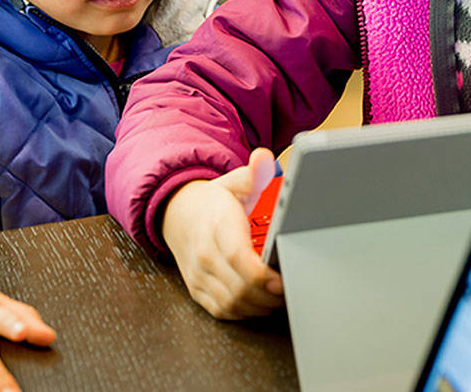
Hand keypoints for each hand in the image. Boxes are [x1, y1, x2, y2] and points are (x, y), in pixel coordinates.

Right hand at [162, 148, 284, 320]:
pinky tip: (261, 303)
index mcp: (217, 227)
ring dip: (260, 306)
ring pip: (232, 304)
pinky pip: (222, 310)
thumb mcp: (235, 182)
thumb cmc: (214, 201)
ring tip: (281, 297)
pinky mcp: (198, 290)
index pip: (238, 258)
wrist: (178, 214)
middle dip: (269, 294)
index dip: (262, 275)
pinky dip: (245, 312)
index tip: (282, 278)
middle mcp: (204, 255)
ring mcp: (199, 275)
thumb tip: (263, 158)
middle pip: (239, 287)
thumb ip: (254, 173)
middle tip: (292, 288)